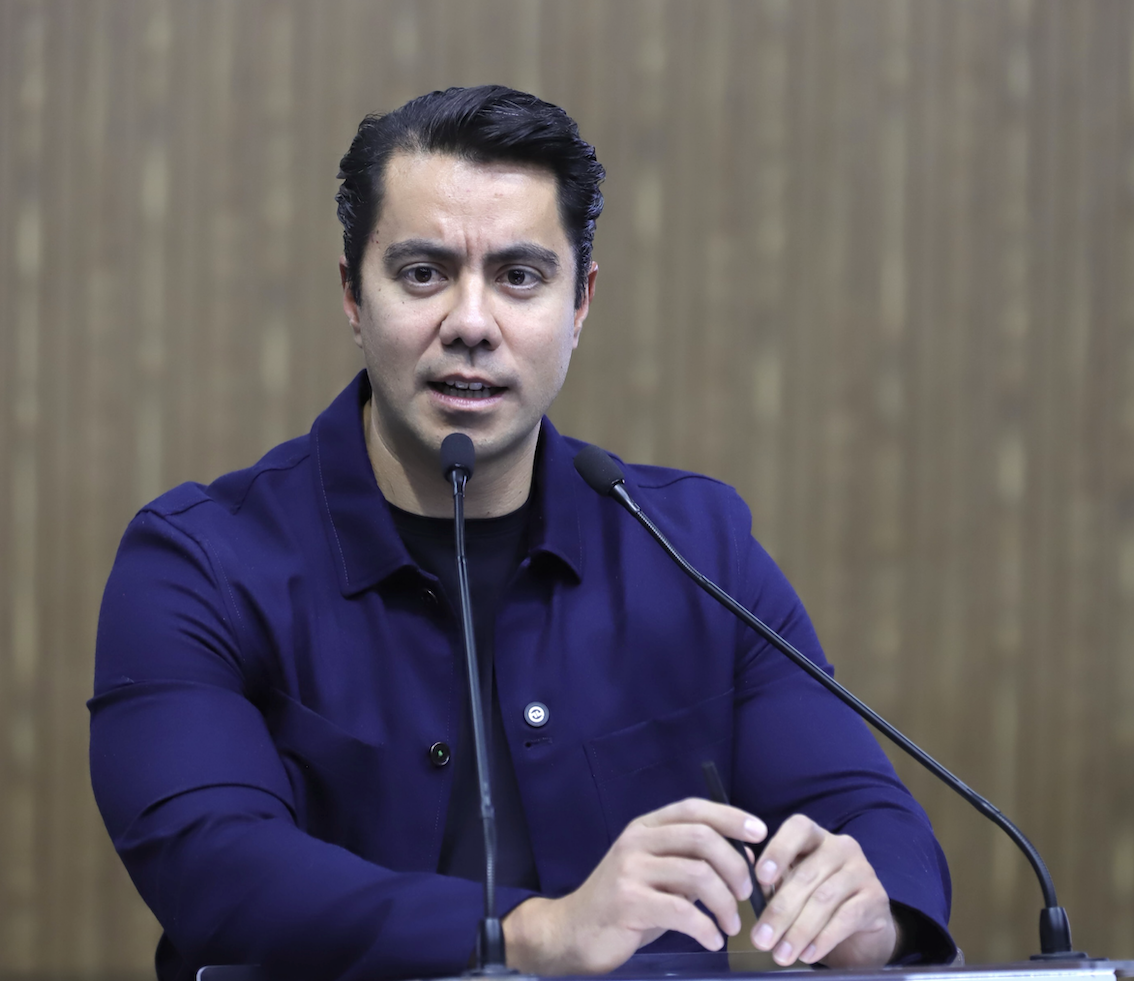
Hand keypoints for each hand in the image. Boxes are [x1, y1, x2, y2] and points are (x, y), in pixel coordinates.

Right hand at [502, 797, 766, 974]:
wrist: (573, 931)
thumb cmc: (625, 904)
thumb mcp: (657, 874)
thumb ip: (691, 861)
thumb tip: (744, 857)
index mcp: (646, 828)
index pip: (693, 809)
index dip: (730, 817)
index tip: (760, 832)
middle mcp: (637, 841)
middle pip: (701, 838)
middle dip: (734, 866)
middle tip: (746, 893)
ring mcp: (630, 870)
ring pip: (697, 874)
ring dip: (725, 903)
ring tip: (731, 924)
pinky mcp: (628, 902)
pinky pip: (682, 911)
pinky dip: (706, 928)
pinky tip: (712, 940)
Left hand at [748, 814, 897, 967]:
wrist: (861, 924)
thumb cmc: (815, 897)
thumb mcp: (791, 883)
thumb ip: (771, 878)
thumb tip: (745, 873)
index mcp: (814, 835)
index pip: (797, 829)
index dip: (778, 850)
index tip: (761, 877)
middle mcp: (840, 846)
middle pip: (806, 875)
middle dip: (780, 911)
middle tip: (761, 939)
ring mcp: (862, 870)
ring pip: (824, 899)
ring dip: (799, 931)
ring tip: (781, 954)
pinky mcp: (877, 898)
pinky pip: (846, 918)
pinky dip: (823, 939)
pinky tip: (808, 954)